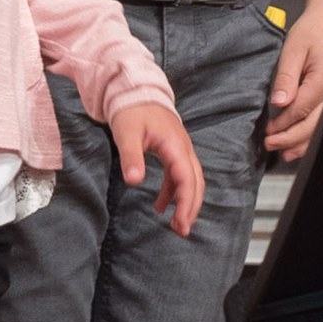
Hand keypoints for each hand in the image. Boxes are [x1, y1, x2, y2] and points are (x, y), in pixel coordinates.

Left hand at [111, 102, 204, 237]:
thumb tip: (134, 181)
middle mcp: (183, 149)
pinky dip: (173, 192)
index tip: (181, 223)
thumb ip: (131, 157)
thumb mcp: (127, 133)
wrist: (135, 90)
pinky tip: (161, 206)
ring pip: (191, 180)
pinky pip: (179, 176)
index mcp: (175, 145)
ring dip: (185, 202)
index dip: (186, 203)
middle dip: (191, 208)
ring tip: (176, 225)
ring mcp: (180, 150)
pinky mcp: (173, 151)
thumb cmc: (131, 110)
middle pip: (196, 183)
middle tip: (182, 230)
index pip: (187, 179)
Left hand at [264, 5, 322, 160]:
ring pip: (322, 127)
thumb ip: (286, 77)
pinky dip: (313, 134)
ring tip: (284, 153)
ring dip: (303, 143)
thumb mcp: (293, 49)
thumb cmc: (314, 30)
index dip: (283, 124)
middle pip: (313, 125)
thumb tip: (279, 103)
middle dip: (291, 139)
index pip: (301, 110)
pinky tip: (301, 143)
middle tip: (271, 144)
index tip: (268, 131)